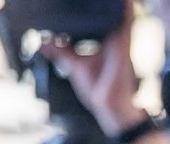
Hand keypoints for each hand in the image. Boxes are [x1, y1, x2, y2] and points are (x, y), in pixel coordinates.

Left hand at [45, 6, 142, 135]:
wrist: (109, 106)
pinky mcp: (122, 47)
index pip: (98, 22)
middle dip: (107, 3)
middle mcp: (113, 42)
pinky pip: (126, 25)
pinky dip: (127, 11)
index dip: (93, 10)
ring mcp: (119, 43)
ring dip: (118, 4)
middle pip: (109, 16)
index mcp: (103, 45)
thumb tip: (42, 41)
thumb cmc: (97, 90)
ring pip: (119, 16)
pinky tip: (126, 0)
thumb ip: (60, 51)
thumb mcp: (72, 66)